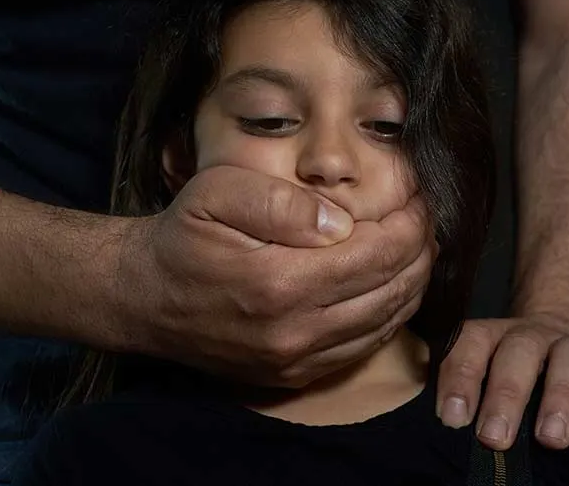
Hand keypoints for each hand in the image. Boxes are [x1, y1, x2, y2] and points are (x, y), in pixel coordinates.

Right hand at [112, 165, 435, 387]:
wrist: (145, 297)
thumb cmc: (184, 236)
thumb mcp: (219, 193)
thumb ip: (284, 202)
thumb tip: (342, 223)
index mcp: (280, 282)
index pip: (377, 255)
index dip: (410, 226)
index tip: (418, 202)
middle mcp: (294, 331)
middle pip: (392, 292)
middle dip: (421, 253)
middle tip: (423, 223)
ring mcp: (295, 360)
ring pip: (384, 324)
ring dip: (411, 285)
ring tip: (415, 250)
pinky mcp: (292, 375)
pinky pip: (361, 348)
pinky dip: (387, 316)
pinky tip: (389, 288)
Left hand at [436, 316, 568, 454]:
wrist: (556, 335)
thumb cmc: (504, 370)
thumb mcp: (478, 369)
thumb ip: (461, 392)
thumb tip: (443, 429)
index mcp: (492, 336)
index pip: (471, 345)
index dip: (460, 379)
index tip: (452, 418)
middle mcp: (533, 339)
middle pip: (519, 355)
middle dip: (506, 396)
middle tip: (494, 438)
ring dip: (561, 400)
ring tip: (552, 439)